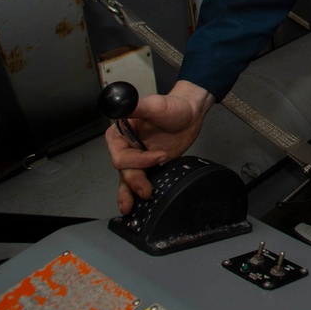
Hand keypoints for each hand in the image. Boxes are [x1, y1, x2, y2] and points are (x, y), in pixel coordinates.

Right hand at [104, 80, 213, 213]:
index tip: (158, 157)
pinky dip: (136, 193)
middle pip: (124, 170)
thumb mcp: (156, 105)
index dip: (136, 160)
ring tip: (131, 207)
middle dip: (134, 180)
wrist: (191, 114)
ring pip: (128, 179)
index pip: (119, 154)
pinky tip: (136, 205)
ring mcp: (137, 158)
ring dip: (130, 192)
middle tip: (148, 190)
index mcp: (120, 133)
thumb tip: (120, 102)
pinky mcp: (149, 166)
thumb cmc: (173, 106)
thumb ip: (136, 106)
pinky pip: (140, 181)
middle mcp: (126, 147)